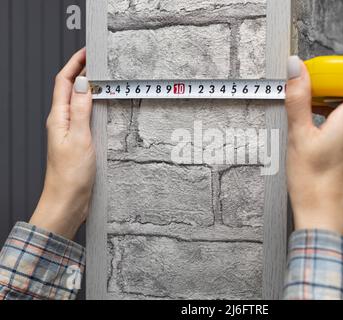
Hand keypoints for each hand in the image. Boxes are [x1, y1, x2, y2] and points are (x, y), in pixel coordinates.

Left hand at [29, 48, 94, 239]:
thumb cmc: (69, 176)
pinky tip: (105, 107)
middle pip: (69, 88)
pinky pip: (86, 117)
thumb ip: (80, 109)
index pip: (63, 82)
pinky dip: (94, 106)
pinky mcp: (79, 142)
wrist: (68, 201)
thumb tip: (82, 83)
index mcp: (58, 118)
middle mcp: (62, 122)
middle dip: (82, 70)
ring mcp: (70, 132)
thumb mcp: (79, 138)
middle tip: (99, 60)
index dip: (74, 63)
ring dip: (89, 88)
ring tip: (104, 79)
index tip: (88, 51)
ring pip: (78, 102)